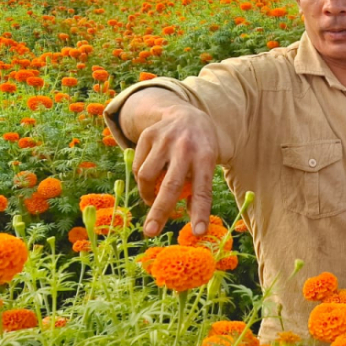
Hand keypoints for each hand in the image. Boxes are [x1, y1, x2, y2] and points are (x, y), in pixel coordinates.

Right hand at [131, 103, 219, 237]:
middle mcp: (185, 147)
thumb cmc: (200, 147)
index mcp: (205, 156)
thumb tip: (194, 225)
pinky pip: (138, 166)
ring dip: (148, 194)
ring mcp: (164, 139)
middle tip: (151, 232)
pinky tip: (150, 177)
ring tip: (152, 199)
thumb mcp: (208, 164)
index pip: (203, 189)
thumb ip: (200, 190)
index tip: (198, 233)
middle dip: (160, 211)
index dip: (200, 212)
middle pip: (171, 184)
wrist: (186, 113)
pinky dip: (141, 179)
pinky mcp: (147, 135)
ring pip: (147, 176)